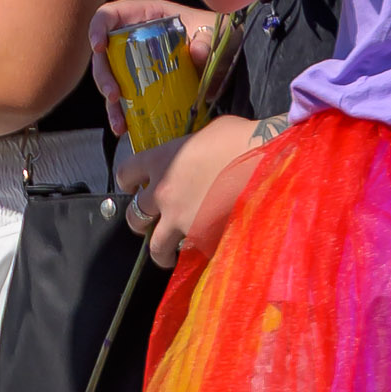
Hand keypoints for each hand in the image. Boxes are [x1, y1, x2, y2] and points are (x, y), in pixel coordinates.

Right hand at [87, 0, 218, 135]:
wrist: (228, 54)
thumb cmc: (216, 34)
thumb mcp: (214, 32)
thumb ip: (207, 40)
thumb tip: (196, 52)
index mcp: (145, 16)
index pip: (110, 15)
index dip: (98, 28)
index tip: (99, 47)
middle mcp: (134, 37)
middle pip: (104, 53)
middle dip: (103, 76)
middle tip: (113, 95)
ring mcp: (136, 61)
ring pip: (111, 78)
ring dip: (110, 101)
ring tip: (119, 121)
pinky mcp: (142, 83)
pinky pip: (125, 97)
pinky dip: (122, 114)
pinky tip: (125, 129)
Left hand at [116, 114, 264, 267]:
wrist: (264, 161)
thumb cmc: (238, 138)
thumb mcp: (204, 136)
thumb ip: (188, 153)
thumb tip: (194, 159)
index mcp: (159, 160)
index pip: (126, 173)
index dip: (127, 182)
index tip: (131, 187)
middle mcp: (162, 192)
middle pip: (134, 215)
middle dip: (140, 221)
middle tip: (149, 224)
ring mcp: (180, 218)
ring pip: (156, 245)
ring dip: (159, 250)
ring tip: (167, 255)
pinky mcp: (201, 238)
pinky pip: (191, 252)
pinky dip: (196, 253)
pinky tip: (206, 249)